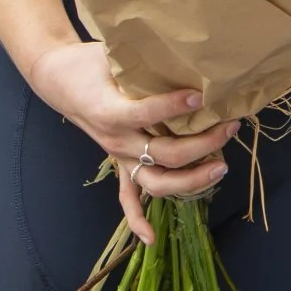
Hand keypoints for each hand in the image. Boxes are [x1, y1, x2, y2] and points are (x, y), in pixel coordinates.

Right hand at [24, 41, 238, 242]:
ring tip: (221, 166)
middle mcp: (116, 140)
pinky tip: (153, 239)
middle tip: (230, 126)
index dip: (173, 106)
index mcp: (111, 110)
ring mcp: (119, 156)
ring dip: (190, 181)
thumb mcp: (113, 54)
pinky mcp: (119, 163)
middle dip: (202, 144)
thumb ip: (145, 61)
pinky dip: (138, 220)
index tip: (201, 95)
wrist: (60, 80)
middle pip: (163, 154)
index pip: (145, 114)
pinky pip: (127, 198)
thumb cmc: (91, 63)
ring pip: (155, 182)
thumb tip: (187, 52)